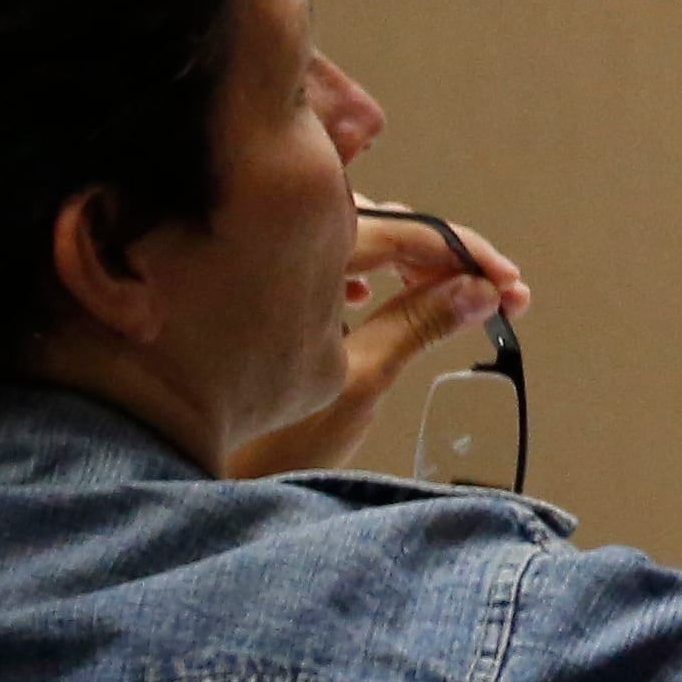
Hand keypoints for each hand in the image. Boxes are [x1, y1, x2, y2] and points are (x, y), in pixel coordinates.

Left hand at [226, 208, 527, 479]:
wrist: (173, 461)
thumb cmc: (259, 435)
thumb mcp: (358, 380)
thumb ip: (420, 323)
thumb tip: (480, 288)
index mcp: (300, 249)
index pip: (405, 231)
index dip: (466, 256)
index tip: (507, 286)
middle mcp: (272, 236)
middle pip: (378, 220)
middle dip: (440, 252)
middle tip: (489, 290)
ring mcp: (253, 254)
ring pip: (344, 228)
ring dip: (400, 253)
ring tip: (441, 288)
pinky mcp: (238, 276)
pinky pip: (307, 247)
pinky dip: (351, 263)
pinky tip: (364, 293)